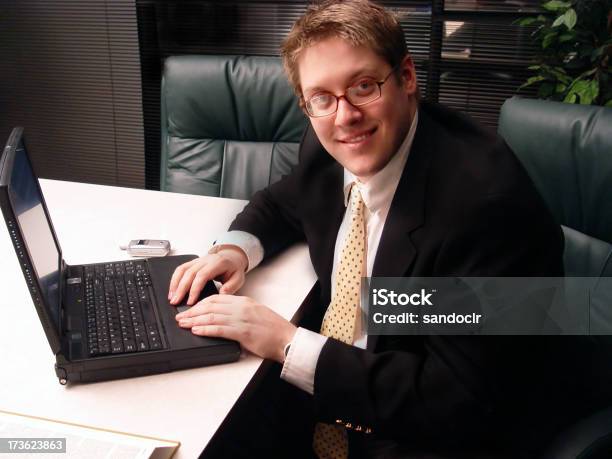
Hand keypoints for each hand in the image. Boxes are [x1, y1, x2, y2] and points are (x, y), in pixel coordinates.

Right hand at [168, 247, 247, 304]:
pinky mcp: (193, 262)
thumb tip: (221, 295)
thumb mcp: (239, 278)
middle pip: (189, 273)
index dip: (194, 289)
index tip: (190, 302)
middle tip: (176, 302)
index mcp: (217, 263)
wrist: (232, 258)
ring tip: (172, 298)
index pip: (202, 275)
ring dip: (175, 284)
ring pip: (182, 270)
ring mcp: (198, 260)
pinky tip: (173, 290)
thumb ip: (231, 287)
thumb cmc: (234, 269)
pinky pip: (181, 269)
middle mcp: (206, 260)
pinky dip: (175, 280)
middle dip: (181, 289)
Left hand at [175, 294, 296, 362]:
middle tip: (180, 316)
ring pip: (211, 316)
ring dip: (194, 320)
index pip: (216, 299)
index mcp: (244, 301)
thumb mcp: (255, 314)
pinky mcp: (242, 332)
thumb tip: (223, 317)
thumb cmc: (273, 329)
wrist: (286, 338)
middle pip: (210, 306)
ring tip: (183, 324)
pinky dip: (206, 329)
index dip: (199, 304)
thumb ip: (240, 312)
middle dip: (192, 311)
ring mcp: (241, 319)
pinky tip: (197, 330)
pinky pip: (219, 329)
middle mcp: (241, 307)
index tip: (189, 308)